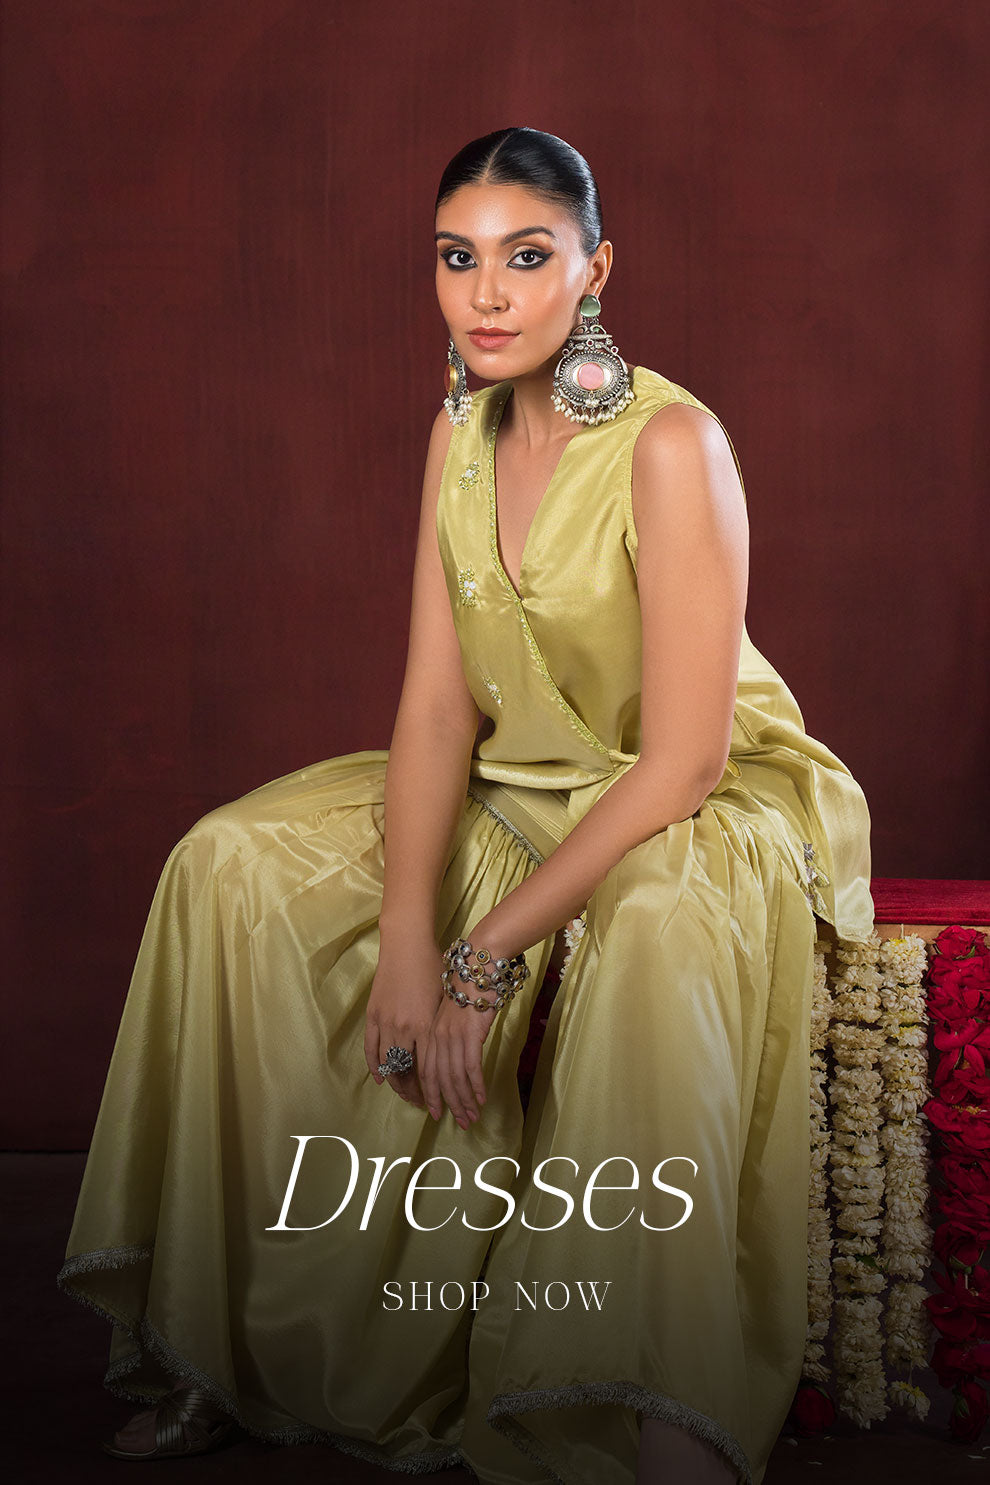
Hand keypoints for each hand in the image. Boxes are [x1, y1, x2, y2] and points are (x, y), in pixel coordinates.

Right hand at [364, 933, 443, 1110]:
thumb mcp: (444, 999)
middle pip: (407, 1073)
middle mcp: (405, 1029)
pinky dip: (375, 1066)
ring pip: (389, 1064)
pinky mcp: (373, 1015)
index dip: (432, 1091)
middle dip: (415, 1093)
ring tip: (405, 1094)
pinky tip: (381, 1078)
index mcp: (426, 1026)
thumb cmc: (433, 967)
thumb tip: (448, 1050)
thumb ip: (442, 1027)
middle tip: (423, 1105)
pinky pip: (371, 1048)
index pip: (428, 1070)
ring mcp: (386, 1023)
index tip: (438, 1105)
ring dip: (396, 1084)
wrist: (407, 945)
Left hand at [421, 984, 495, 1129]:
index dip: (430, 1095)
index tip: (435, 1112)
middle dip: (449, 1104)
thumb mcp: (450, 1013)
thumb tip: (453, 1056)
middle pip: (439, 1080)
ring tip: (472, 1117)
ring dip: (464, 1100)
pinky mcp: (470, 1034)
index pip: (426, 1072)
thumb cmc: (467, 988)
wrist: (476, 967)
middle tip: (459, 1122)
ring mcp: (452, 1037)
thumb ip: (447, 1035)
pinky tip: (481, 1098)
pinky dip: (475, 1086)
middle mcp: (437, 1038)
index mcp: (429, 1033)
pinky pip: (471, 1067)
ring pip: (455, 1077)